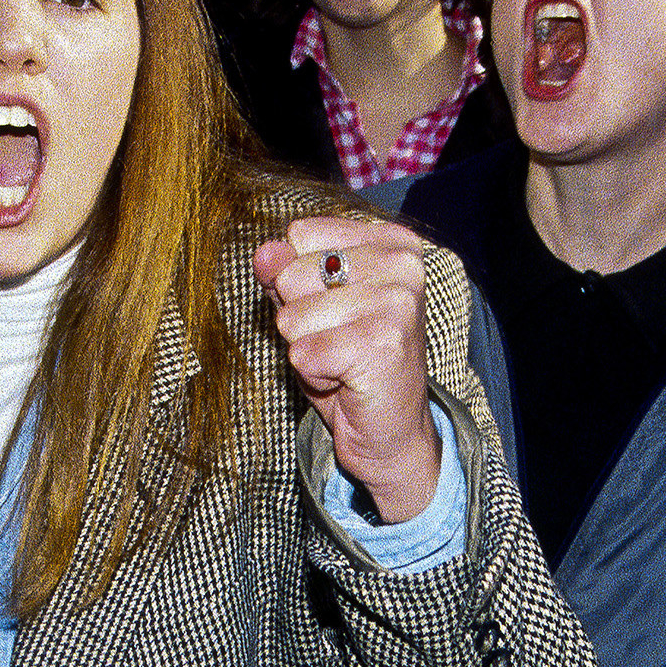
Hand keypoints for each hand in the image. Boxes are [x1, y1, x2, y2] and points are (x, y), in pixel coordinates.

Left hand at [254, 214, 440, 523]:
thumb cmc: (350, 361)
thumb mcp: (310, 306)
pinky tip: (345, 380)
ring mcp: (396, 303)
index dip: (300, 280)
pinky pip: (302, 353)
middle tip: (338, 340)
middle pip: (292, 274)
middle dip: (300, 316)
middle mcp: (400, 265)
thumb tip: (264, 252)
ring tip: (342, 360)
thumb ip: (284, 273)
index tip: (335, 309)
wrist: (392, 432)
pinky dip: (312, 374)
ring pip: (292, 316)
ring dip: (306, 347)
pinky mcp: (381, 345)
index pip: (300, 233)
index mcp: (390, 242)